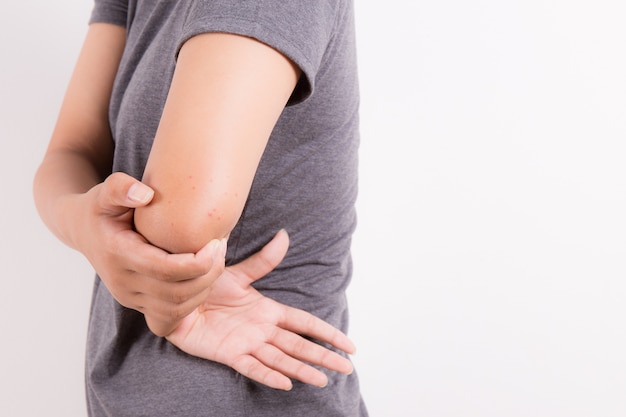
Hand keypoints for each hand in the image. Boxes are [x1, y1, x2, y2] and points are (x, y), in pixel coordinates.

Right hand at [74, 172, 226, 335]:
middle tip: (222, 250)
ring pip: (176, 309)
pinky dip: (193, 301)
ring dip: (204, 290)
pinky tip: (203, 277)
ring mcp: (128, 297)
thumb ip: (120, 188)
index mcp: (118, 254)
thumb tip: (144, 194)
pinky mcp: (137, 304)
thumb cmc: (101, 207)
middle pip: (176, 294)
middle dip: (208, 275)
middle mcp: (122, 282)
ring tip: (216, 262)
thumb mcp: (105, 192)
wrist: (82, 231)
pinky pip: (170, 315)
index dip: (198, 262)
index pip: (166, 270)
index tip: (217, 242)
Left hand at [166, 230, 355, 390]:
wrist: (177, 298)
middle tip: (347, 367)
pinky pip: (252, 367)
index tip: (348, 345)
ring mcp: (248, 344)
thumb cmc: (206, 287)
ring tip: (323, 380)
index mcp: (269, 311)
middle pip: (300, 345)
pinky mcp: (229, 354)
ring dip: (302, 370)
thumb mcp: (238, 273)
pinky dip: (269, 375)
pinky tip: (286, 383)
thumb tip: (284, 235)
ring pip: (281, 359)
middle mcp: (263, 330)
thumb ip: (263, 261)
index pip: (305, 324)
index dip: (327, 333)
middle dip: (323, 356)